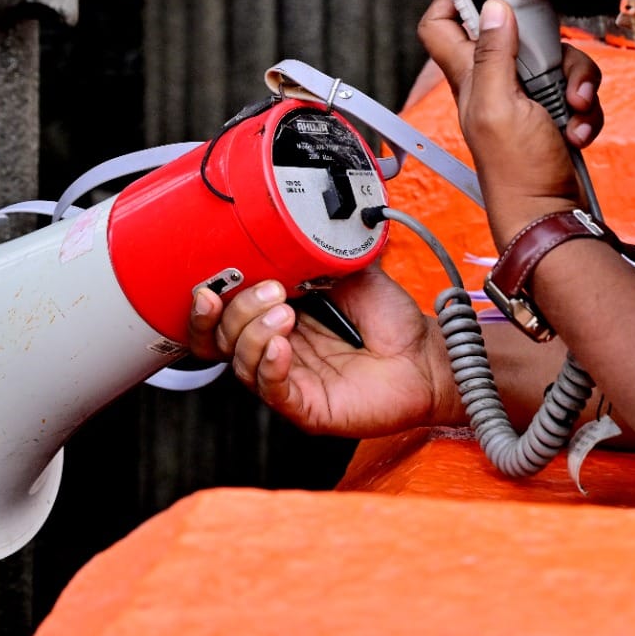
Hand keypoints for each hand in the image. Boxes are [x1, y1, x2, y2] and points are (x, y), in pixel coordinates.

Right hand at [186, 267, 459, 437]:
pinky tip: (281, 347)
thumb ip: (312, 254)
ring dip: (254, 334)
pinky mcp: (307, 407)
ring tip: (284, 313)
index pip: (224, 316)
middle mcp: (276, 348)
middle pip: (222, 340)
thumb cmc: (390, 319)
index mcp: (278, 316)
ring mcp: (289, 379)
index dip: (209, 303)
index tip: (210, 284)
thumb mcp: (347, 271)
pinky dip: (269, 367)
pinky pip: (274, 392)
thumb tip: (285, 229)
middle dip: (234, 312)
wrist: (425, 354)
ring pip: (241, 365)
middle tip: (270, 291)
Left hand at [417, 0, 596, 244]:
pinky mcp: (555, 111)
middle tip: (552, 62)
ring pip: (557, 60)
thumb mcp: (500, 107)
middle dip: (549, 46)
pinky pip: (577, 88)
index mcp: (468, 77)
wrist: (552, 215)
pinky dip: (583, 108)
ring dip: (575, 82)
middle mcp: (494, 82)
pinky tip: (577, 128)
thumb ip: (493, 56)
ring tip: (571, 109)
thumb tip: (492, 7)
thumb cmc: (518, 173)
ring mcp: (527, 97)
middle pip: (519, 33)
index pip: (440, 25)